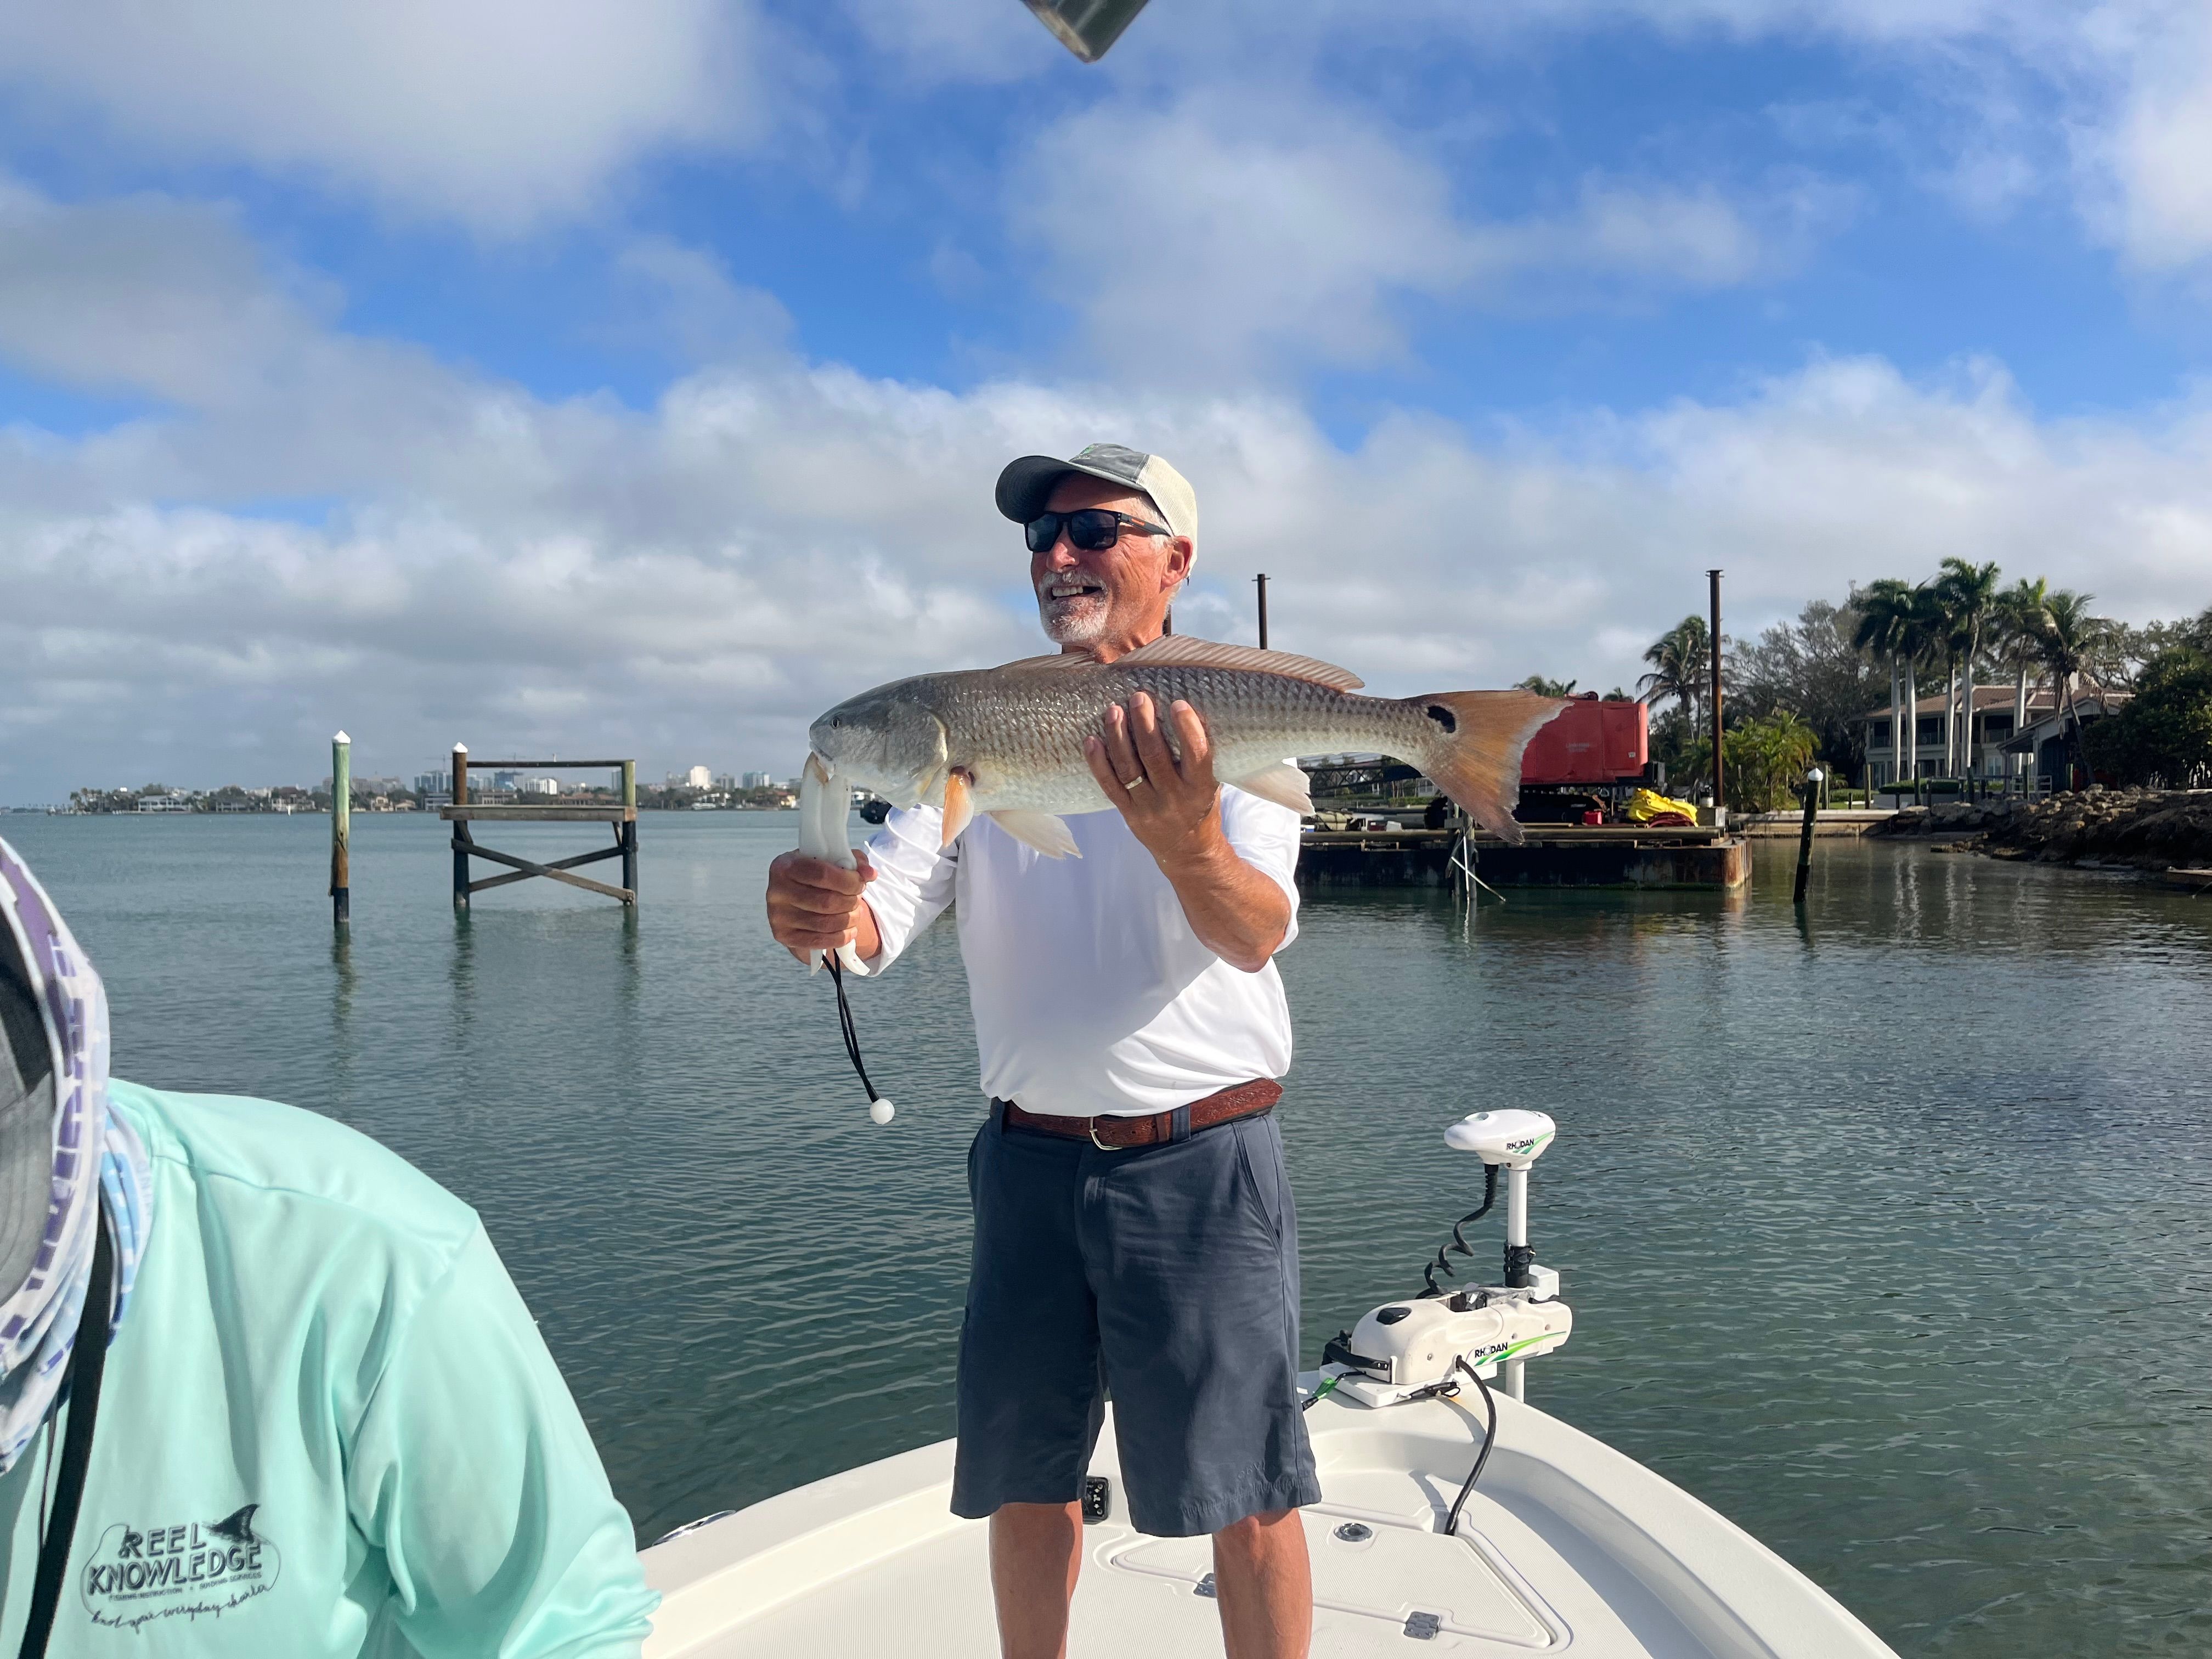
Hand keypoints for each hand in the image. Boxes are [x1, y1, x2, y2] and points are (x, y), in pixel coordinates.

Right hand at [766, 848, 878, 961]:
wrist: (795, 900)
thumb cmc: (815, 877)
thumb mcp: (832, 862)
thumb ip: (853, 862)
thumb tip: (869, 874)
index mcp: (785, 866)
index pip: (822, 874)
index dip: (848, 880)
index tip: (860, 883)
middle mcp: (776, 891)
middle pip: (826, 902)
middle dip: (850, 902)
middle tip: (857, 899)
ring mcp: (778, 916)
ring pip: (826, 923)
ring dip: (849, 919)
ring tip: (854, 913)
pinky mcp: (783, 936)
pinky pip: (820, 941)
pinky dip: (841, 937)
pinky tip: (849, 929)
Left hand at [1084, 692, 1223, 869]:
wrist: (1189, 852)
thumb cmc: (1201, 807)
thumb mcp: (1211, 783)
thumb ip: (1199, 756)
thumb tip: (1182, 709)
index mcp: (1200, 788)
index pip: (1196, 755)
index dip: (1187, 728)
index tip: (1178, 704)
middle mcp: (1175, 799)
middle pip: (1154, 756)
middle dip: (1144, 723)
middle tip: (1138, 697)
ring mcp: (1149, 808)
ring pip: (1128, 769)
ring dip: (1118, 737)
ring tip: (1113, 711)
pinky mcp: (1129, 814)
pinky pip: (1110, 786)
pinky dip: (1098, 763)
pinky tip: (1091, 741)